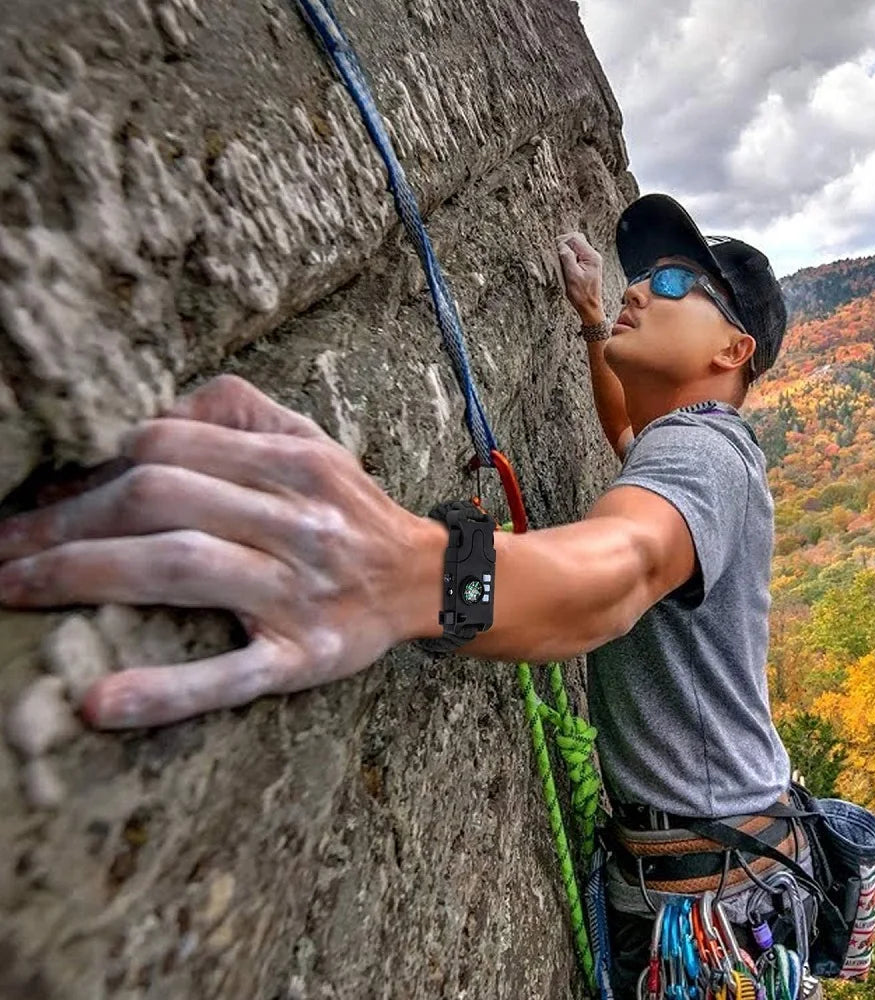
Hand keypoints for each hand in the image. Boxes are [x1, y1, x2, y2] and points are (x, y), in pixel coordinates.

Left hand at [0, 376, 439, 729]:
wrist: (424, 581)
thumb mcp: (315, 442)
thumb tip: (158, 413)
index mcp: (298, 465)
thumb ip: (243, 412)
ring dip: (82, 576)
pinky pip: (229, 676)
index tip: (59, 489)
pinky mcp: (302, 659)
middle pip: (163, 500)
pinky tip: (101, 704)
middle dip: (67, 518)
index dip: (101, 463)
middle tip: (6, 545)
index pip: (173, 445)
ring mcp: (299, 594)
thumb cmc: (352, 510)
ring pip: (183, 570)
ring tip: (15, 586)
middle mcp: (298, 523)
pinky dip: (164, 691)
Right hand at [556, 231, 604, 325]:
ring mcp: (591, 260)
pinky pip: (577, 254)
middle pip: (576, 239)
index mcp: (591, 256)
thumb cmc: (581, 295)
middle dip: (564, 244)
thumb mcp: (572, 276)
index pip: (575, 238)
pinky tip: (565, 265)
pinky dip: (569, 256)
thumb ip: (567, 258)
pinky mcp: (587, 265)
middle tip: (555, 254)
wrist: (589, 307)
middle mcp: (593, 256)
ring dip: (566, 250)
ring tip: (560, 261)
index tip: (554, 250)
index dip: (562, 241)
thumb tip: (561, 245)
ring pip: (576, 246)